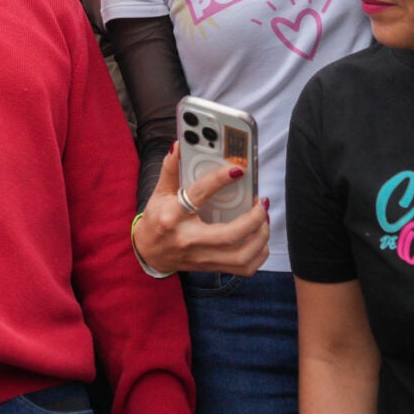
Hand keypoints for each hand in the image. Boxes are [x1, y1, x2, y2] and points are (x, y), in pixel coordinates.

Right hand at [133, 145, 269, 275]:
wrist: (150, 252)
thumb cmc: (157, 219)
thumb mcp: (159, 192)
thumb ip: (171, 168)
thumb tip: (179, 145)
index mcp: (173, 216)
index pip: (198, 195)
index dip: (219, 180)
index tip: (237, 170)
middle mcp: (188, 239)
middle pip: (229, 235)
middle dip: (253, 218)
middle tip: (261, 202)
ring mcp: (201, 257)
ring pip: (241, 256)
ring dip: (260, 237)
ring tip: (264, 219)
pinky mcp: (211, 267)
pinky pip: (243, 268)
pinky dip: (258, 253)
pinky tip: (260, 237)